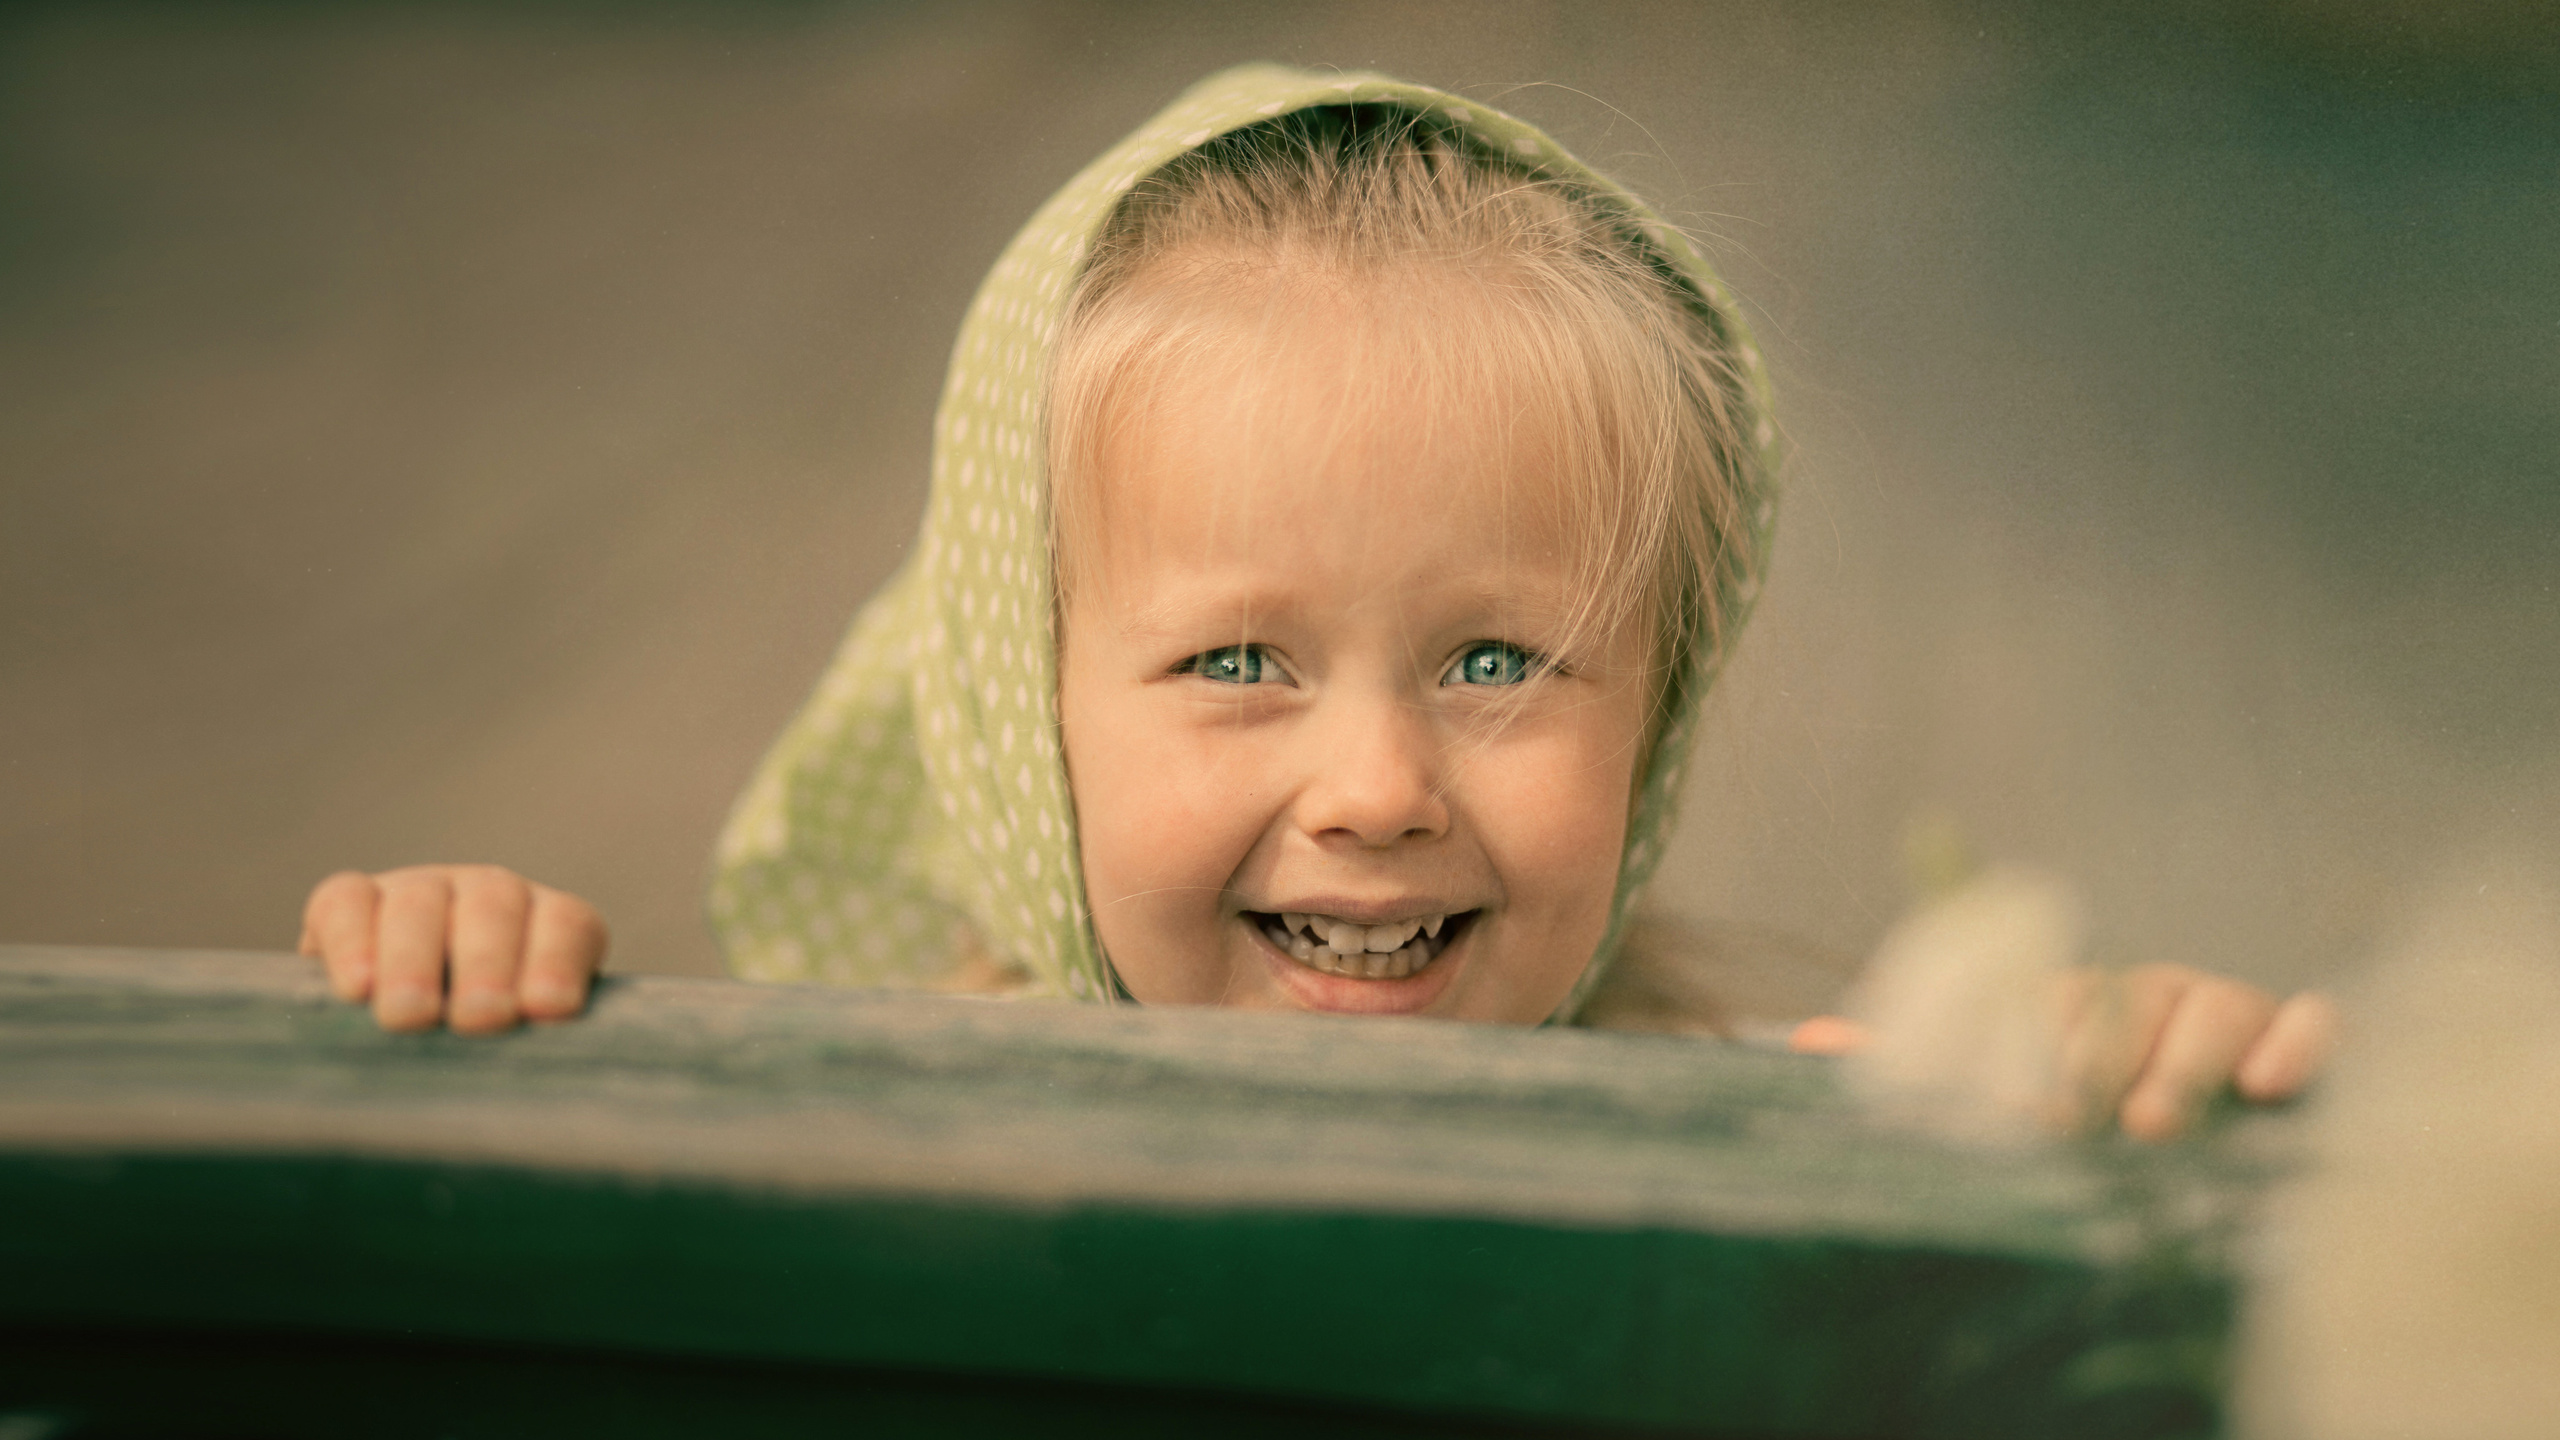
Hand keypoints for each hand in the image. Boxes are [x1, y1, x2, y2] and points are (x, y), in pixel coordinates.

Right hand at [298, 865, 606, 1032]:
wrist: (396, 1027)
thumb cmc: (482, 1053)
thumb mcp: (518, 1048)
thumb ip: (535, 1053)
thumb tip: (542, 1106)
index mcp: (549, 924)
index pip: (566, 927)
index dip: (558, 962)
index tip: (548, 1009)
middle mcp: (489, 894)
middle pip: (494, 907)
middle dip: (488, 965)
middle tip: (480, 1019)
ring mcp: (421, 889)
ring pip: (419, 904)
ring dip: (415, 960)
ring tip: (410, 1015)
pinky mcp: (352, 898)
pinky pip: (348, 902)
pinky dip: (352, 941)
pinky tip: (356, 988)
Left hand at [1791, 966, 2337, 1141]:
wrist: (2212, 1155)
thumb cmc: (2088, 1120)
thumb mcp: (2000, 1097)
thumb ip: (1912, 1065)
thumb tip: (1801, 1040)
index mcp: (2082, 1002)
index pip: (2059, 1000)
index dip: (2038, 1044)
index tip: (2017, 1112)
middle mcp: (2155, 997)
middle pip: (2135, 999)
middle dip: (2104, 1057)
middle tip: (2073, 1122)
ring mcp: (2232, 1017)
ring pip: (2217, 1008)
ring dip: (2184, 1065)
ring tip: (2154, 1126)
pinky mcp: (2308, 1050)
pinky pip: (2317, 1022)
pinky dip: (2300, 1042)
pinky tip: (2272, 1086)